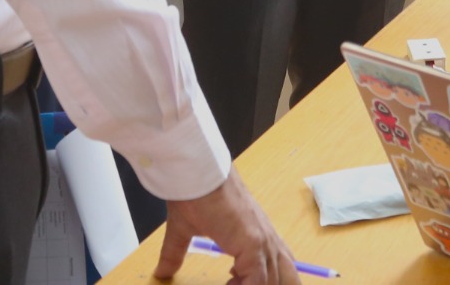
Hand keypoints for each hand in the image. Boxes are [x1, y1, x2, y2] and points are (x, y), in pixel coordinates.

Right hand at [154, 168, 297, 283]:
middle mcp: (266, 238)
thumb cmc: (194, 195)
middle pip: (288, 274)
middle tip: (241, 282)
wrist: (196, 175)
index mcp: (256, 235)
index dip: (266, 281)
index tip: (233, 282)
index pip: (277, 265)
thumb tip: (161, 272)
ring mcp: (262, 241)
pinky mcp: (253, 244)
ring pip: (275, 279)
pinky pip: (258, 280)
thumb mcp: (186, 230)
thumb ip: (176, 253)